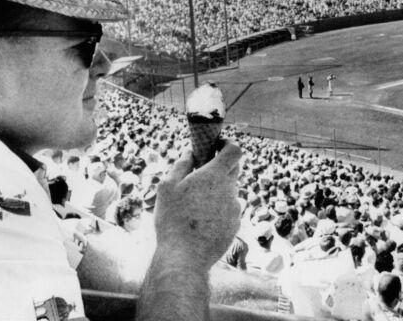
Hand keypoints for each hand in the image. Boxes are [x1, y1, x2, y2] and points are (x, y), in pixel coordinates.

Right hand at [153, 139, 241, 271]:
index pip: (235, 151)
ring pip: (228, 192)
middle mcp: (230, 191)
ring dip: (216, 192)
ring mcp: (235, 209)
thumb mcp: (167, 187)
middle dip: (219, 168)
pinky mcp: (235, 226)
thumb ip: (181, 165)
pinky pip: (228, 210)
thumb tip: (191, 153)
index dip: (228, 144)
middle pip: (233, 170)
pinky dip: (218, 210)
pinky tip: (200, 222)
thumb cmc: (172, 220)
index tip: (217, 145)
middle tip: (200, 175)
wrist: (185, 258)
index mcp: (215, 176)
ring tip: (194, 207)